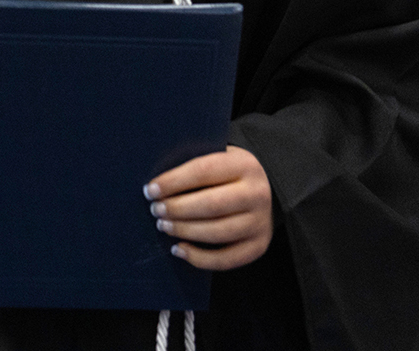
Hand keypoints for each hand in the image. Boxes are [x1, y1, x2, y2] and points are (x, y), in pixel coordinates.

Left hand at [144, 146, 272, 269]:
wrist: (268, 190)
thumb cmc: (228, 174)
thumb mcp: (219, 158)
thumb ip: (194, 166)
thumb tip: (157, 185)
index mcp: (244, 165)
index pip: (203, 171)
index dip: (173, 182)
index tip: (150, 190)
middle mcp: (257, 194)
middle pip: (212, 205)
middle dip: (177, 209)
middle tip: (156, 210)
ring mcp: (260, 222)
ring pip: (218, 232)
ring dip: (185, 231)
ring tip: (163, 226)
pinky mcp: (258, 246)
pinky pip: (226, 259)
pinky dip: (199, 258)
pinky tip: (179, 249)